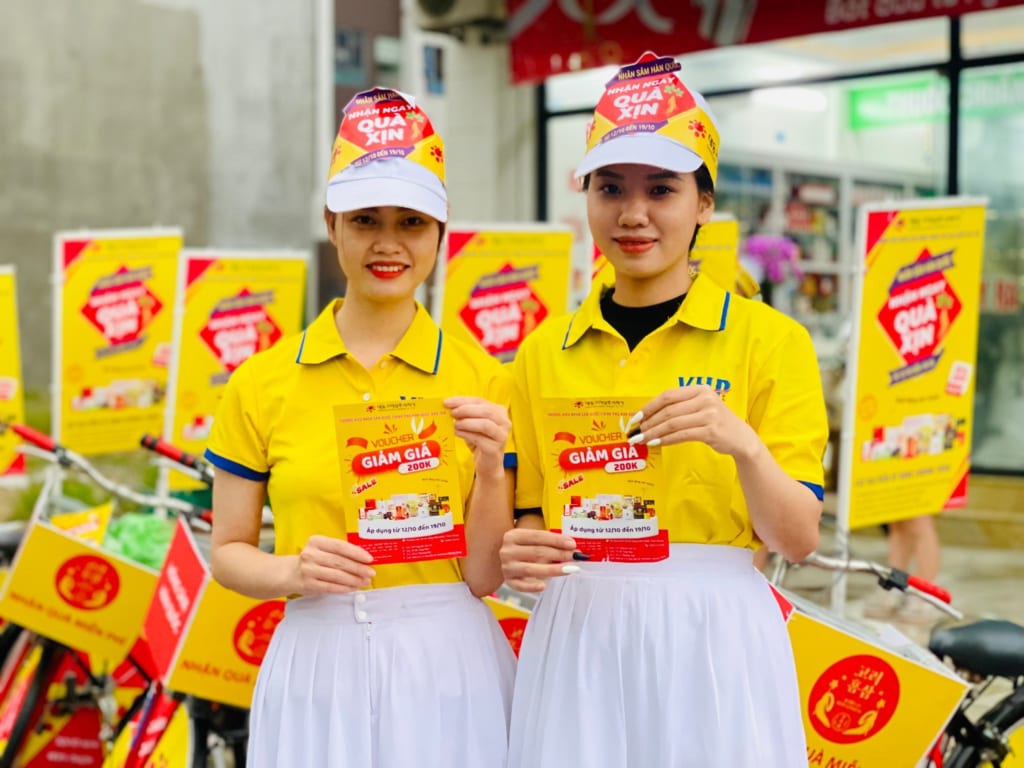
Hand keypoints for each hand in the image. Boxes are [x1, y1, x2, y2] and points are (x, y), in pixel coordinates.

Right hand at [294, 535, 374, 594]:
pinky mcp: (308, 584)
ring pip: (337, 576)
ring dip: (354, 580)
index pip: (340, 546)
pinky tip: (353, 587)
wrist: (290, 573)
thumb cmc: (313, 559)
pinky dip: (344, 588)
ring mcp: (308, 570)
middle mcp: (310, 554)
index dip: (356, 553)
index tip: (369, 559)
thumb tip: (364, 559)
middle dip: (358, 568)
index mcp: (316, 541)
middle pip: (340, 562)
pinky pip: (331, 587)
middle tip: (371, 573)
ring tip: (365, 581)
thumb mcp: (322, 549)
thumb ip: (339, 552)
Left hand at [444, 396, 509, 475]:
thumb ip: (465, 414)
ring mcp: (502, 436)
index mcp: (499, 411)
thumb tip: (449, 406)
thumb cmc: (480, 441)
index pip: (480, 401)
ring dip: (466, 422)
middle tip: (451, 413)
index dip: (462, 400)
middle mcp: (505, 422)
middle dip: (465, 410)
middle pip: (485, 410)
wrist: (488, 464)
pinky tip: (457, 433)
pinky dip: (466, 434)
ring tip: (454, 424)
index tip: (447, 402)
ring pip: (484, 424)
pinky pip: (479, 438)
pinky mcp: (495, 449)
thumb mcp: (473, 424)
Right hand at [499, 528, 578, 592]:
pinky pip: (521, 586)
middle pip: (537, 553)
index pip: (537, 536)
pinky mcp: (508, 581)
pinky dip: (532, 586)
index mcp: (513, 536)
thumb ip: (548, 542)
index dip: (556, 540)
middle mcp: (508, 551)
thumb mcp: (530, 539)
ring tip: (569, 569)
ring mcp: (507, 567)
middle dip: (559, 554)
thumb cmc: (522, 547)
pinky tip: (544, 585)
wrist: (501, 557)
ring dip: (552, 570)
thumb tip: (571, 548)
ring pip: (531, 569)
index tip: (572, 544)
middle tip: (575, 557)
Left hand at [628, 385, 757, 457]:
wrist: (741, 438)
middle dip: (648, 422)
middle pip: (668, 410)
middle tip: (635, 432)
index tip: (636, 417)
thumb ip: (680, 407)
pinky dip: (666, 440)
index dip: (649, 406)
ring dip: (653, 433)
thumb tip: (649, 416)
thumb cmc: (716, 422)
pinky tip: (656, 443)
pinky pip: (681, 435)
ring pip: (672, 423)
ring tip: (641, 440)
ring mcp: (709, 414)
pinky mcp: (711, 430)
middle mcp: (705, 399)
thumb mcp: (701, 407)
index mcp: (700, 389)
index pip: (668, 395)